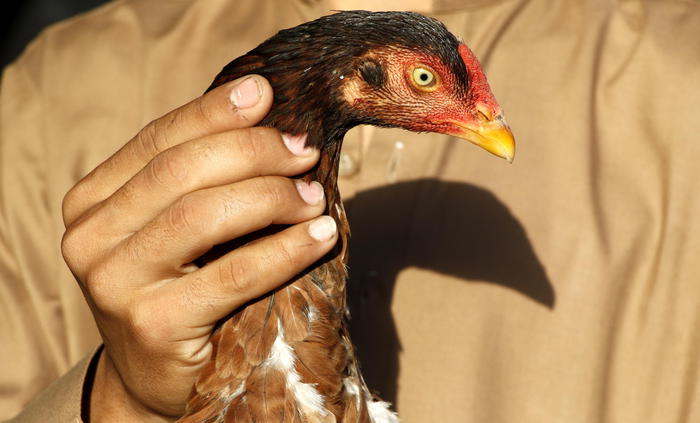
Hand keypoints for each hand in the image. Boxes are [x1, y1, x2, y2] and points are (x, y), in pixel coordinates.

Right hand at [60, 75, 337, 421]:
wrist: (157, 377)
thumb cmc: (179, 291)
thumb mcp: (176, 229)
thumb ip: (201, 179)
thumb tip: (268, 116)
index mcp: (91, 202)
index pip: (158, 140)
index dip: (215, 113)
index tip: (268, 96)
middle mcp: (89, 238)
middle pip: (179, 170)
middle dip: (253, 152)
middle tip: (304, 154)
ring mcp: (114, 282)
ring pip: (203, 214)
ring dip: (272, 196)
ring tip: (314, 197)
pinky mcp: (153, 323)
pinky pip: (235, 271)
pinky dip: (286, 248)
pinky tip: (320, 236)